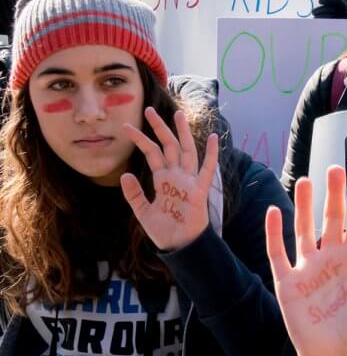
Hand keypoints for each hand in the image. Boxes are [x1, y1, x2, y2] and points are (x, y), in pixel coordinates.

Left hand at [120, 108, 217, 251]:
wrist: (178, 245)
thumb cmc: (163, 229)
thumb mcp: (142, 211)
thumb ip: (134, 193)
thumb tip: (124, 174)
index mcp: (162, 178)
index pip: (151, 153)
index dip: (140, 139)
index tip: (126, 126)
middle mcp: (176, 175)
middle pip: (168, 146)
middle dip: (159, 128)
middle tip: (149, 110)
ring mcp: (188, 181)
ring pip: (186, 151)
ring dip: (182, 134)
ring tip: (177, 115)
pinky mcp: (199, 190)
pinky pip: (206, 170)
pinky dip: (211, 154)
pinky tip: (213, 138)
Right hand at [266, 167, 346, 355]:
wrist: (338, 355)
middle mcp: (330, 258)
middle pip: (331, 219)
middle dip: (333, 195)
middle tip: (334, 168)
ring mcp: (307, 269)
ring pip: (304, 229)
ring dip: (303, 206)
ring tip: (305, 180)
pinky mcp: (288, 282)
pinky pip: (278, 253)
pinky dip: (274, 233)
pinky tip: (274, 212)